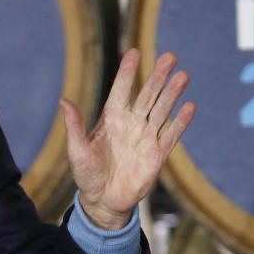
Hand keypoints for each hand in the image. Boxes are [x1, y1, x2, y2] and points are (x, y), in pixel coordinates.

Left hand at [62, 48, 195, 229]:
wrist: (103, 200)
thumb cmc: (87, 174)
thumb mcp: (77, 149)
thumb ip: (74, 125)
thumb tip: (64, 100)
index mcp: (111, 119)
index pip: (121, 90)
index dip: (127, 72)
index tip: (134, 52)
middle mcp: (131, 123)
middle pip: (148, 95)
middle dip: (157, 76)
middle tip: (170, 56)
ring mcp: (146, 137)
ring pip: (162, 110)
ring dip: (172, 93)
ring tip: (183, 75)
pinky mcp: (157, 154)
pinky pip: (171, 135)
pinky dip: (181, 122)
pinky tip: (190, 106)